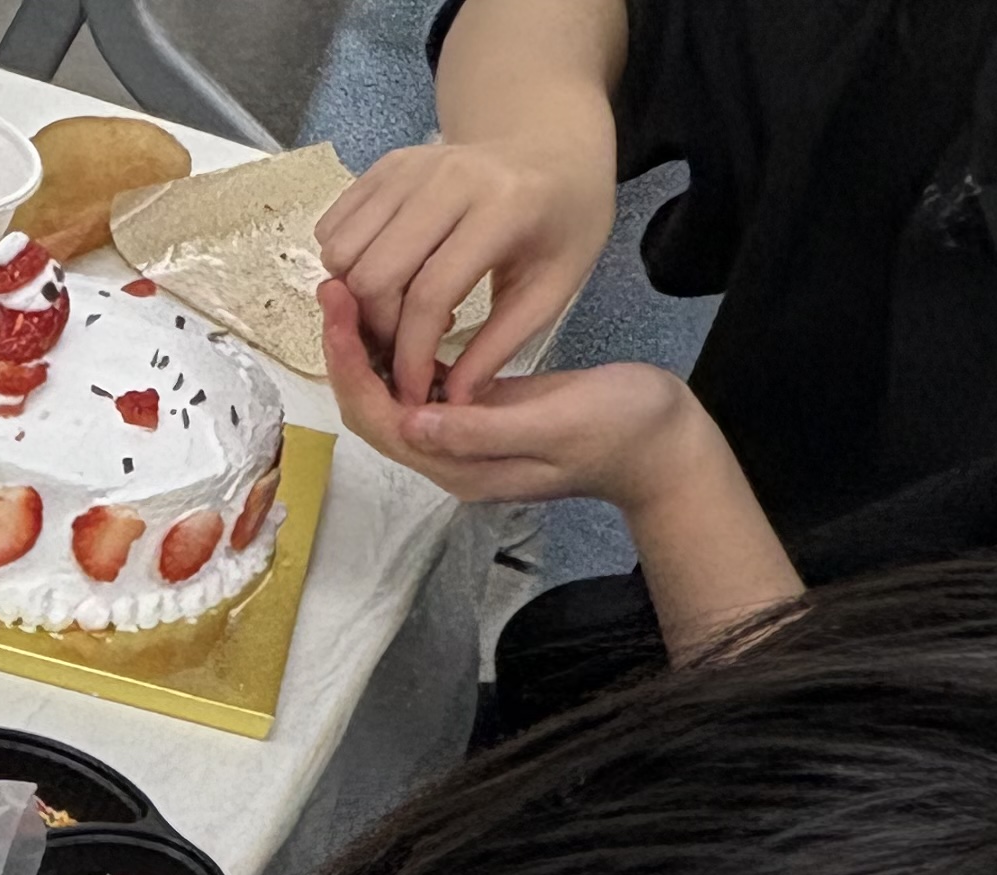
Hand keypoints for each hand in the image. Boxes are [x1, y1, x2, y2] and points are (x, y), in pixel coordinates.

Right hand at [315, 134, 611, 405]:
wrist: (553, 150)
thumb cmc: (562, 223)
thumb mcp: (553, 289)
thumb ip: (500, 345)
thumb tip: (449, 401)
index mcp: (503, 207)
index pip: (428, 294)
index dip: (411, 356)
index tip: (414, 393)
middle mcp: (448, 178)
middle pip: (372, 276)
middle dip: (377, 331)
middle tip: (402, 351)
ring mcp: (410, 166)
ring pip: (341, 253)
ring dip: (355, 300)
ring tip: (397, 312)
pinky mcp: (385, 166)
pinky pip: (332, 228)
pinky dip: (345, 267)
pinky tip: (387, 277)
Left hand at [318, 277, 700, 505]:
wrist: (663, 445)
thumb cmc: (623, 431)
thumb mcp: (557, 425)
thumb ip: (484, 429)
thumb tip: (413, 421)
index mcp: (460, 466)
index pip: (381, 418)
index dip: (351, 365)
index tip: (339, 308)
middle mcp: (448, 456)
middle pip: (373, 406)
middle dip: (346, 350)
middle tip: (333, 287)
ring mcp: (460, 435)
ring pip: (391, 391)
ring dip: (366, 344)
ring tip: (351, 289)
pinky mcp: (476, 410)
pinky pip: (419, 380)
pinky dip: (398, 344)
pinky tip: (393, 306)